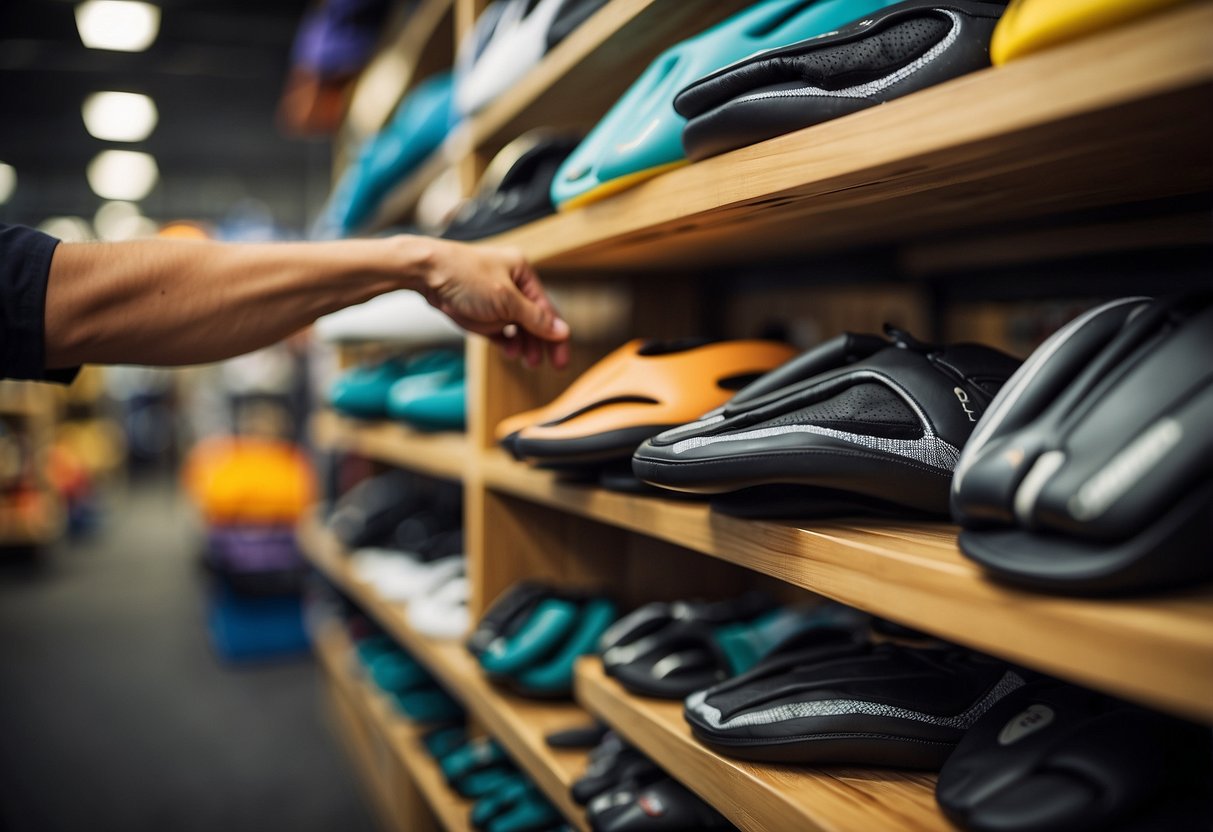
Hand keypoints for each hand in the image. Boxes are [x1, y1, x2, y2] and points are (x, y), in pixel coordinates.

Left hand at [417, 239, 569, 368]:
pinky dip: (504, 340)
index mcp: (522, 272)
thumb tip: (561, 331)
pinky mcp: (478, 309)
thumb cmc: (464, 275)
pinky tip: (509, 350)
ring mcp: (493, 297)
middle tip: (540, 364)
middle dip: (537, 342)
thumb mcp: (506, 299)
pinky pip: (498, 328)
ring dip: (521, 343)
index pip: (546, 309)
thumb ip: (535, 318)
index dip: (555, 336)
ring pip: (515, 326)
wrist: (424, 271)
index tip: (560, 360)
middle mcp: (510, 283)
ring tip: (523, 359)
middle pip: (533, 319)